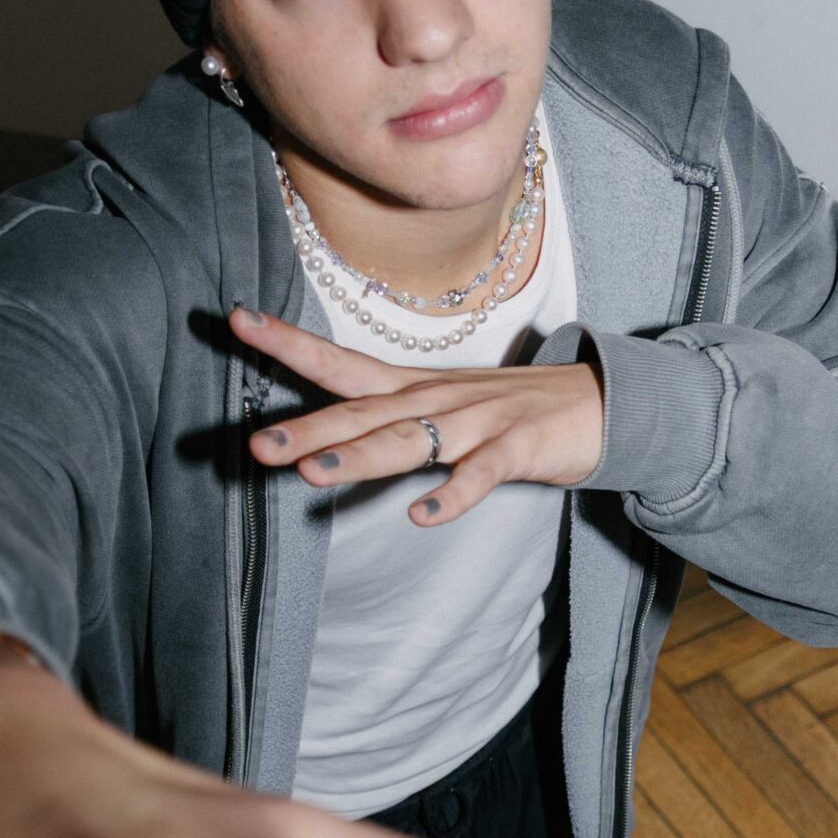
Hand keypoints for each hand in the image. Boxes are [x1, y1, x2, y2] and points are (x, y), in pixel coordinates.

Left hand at [230, 303, 603, 523]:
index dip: (288, 344)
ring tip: (311, 473)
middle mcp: (435, 399)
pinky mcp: (518, 447)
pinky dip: (453, 494)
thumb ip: (388, 422)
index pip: (340, 363)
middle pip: (361, 412)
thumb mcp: (442, 408)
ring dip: (360, 457)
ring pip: (410, 440)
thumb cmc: (510, 411)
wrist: (600, 403)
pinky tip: (422, 516)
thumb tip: (323, 441)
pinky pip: (481, 474)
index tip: (237, 321)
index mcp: (412, 388)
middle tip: (254, 444)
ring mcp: (477, 421)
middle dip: (307, 428)